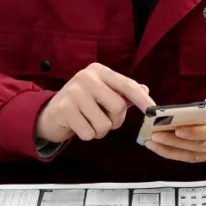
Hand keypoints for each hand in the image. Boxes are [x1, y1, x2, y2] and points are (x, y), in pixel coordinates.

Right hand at [34, 63, 152, 143]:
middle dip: (116, 121)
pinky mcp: (63, 109)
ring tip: (90, 123)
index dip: (142, 100)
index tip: (154, 112)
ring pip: (104, 124)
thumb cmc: (83, 103)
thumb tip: (146, 90)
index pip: (127, 85)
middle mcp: (86, 77)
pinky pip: (89, 133)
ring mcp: (74, 92)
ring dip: (101, 131)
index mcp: (99, 71)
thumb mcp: (103, 92)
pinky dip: (88, 135)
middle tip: (106, 120)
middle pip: (118, 107)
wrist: (51, 113)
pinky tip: (79, 126)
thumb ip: (124, 92)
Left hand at [145, 75, 205, 164]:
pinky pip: (200, 158)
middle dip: (177, 143)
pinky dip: (181, 154)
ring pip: (199, 157)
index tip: (177, 128)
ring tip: (153, 143)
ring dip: (174, 152)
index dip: (197, 132)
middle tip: (155, 135)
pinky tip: (164, 147)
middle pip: (204, 148)